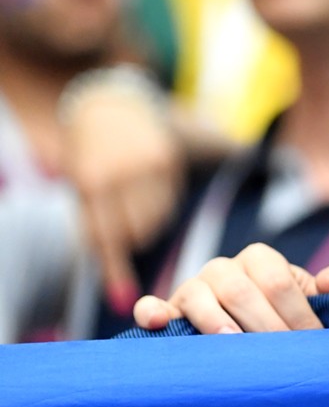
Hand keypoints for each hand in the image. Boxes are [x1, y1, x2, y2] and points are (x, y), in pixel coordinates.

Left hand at [61, 78, 182, 312]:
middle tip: (124, 220)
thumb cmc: (89, 157)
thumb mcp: (82, 188)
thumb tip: (120, 295)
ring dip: (146, 219)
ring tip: (133, 197)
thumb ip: (98, 232)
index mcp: (91, 183)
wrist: (108, 107)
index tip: (122, 300)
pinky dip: (158, 201)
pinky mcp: (169, 159)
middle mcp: (121, 174)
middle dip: (131, 235)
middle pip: (136, 232)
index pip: (106, 237)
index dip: (115, 270)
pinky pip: (169, 201)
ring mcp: (147, 165)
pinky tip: (146, 183)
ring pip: (156, 219)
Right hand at [131, 244, 328, 333]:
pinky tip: (160, 323)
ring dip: (216, 321)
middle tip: (280, 355)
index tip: (312, 342)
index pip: (277, 282)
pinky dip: (153, 313)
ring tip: (233, 344)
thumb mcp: (315, 298)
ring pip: (199, 296)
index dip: (297, 312)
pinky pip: (153, 306)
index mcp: (261, 260)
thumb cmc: (287, 315)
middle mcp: (224, 269)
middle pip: (240, 290)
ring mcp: (193, 289)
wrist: (253, 334)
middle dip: (263, 324)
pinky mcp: (169, 311)